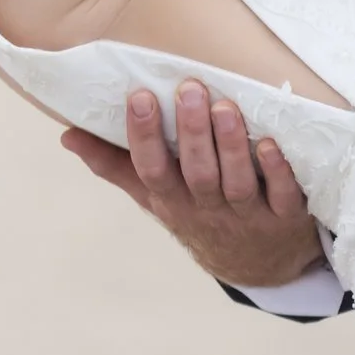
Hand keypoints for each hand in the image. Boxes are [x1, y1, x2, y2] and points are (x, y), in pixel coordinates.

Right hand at [60, 80, 324, 288]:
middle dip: (192, 133)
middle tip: (189, 88)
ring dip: (231, 146)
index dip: (144, 136)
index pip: (152, 170)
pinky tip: (271, 142)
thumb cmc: (198, 215)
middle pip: (197, 174)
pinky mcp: (286, 219)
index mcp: (173, 202)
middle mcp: (208, 211)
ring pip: (237, 183)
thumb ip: (114, 166)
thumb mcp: (154, 198)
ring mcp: (248, 218)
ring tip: (225, 105)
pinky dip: (277, 171)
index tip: (140, 95)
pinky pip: (283, 197)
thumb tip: (68, 136)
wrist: (258, 267)